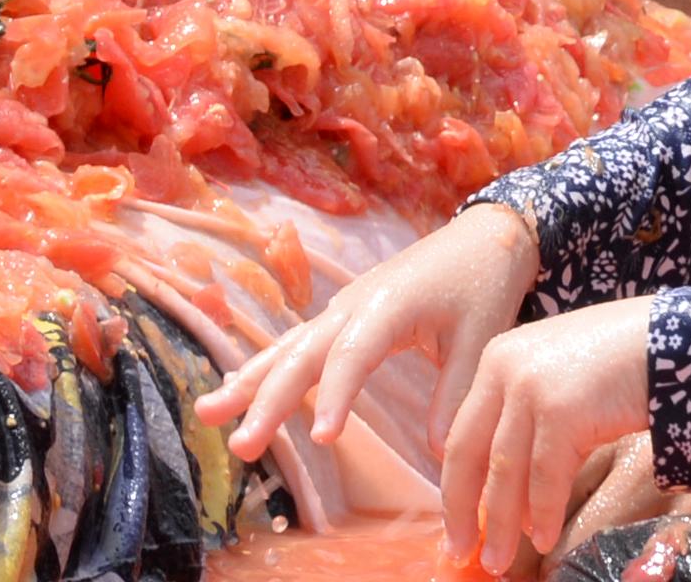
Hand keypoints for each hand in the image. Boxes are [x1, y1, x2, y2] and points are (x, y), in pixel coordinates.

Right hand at [196, 200, 538, 458]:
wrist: (485, 236)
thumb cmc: (484, 285)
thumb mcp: (481, 338)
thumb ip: (455, 394)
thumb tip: (439, 454)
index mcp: (389, 305)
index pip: (352, 355)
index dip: (335, 397)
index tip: (323, 439)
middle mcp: (355, 304)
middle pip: (302, 354)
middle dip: (267, 399)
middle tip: (240, 445)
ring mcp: (344, 307)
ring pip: (288, 347)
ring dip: (248, 381)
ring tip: (206, 414)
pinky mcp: (343, 314)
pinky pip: (296, 344)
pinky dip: (265, 368)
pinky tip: (236, 392)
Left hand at [441, 295, 654, 572]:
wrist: (675, 337)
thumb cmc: (623, 359)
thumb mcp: (559, 374)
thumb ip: (526, 412)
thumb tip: (507, 484)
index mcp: (498, 357)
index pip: (461, 431)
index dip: (456, 484)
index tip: (456, 521)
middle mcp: (505, 368)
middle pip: (468, 453)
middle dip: (462, 510)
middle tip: (460, 552)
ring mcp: (531, 387)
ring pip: (504, 471)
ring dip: (501, 524)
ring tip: (498, 561)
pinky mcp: (562, 410)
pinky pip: (545, 477)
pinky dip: (543, 514)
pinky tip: (544, 539)